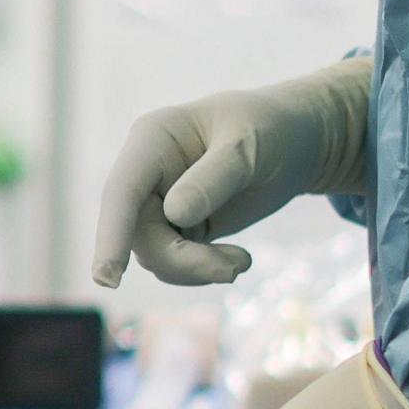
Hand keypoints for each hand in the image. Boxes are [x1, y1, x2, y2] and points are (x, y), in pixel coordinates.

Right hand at [90, 56, 372, 286]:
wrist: (300, 142)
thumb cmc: (273, 129)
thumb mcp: (249, 147)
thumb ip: (213, 179)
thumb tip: (175, 215)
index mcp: (152, 139)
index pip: (121, 191)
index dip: (111, 234)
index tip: (108, 279)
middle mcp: (147, 172)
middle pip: (138, 233)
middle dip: (180, 260)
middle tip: (234, 269)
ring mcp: (161, 201)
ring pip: (154, 254)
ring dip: (196, 268)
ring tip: (242, 262)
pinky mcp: (179, 226)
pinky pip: (175, 262)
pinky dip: (203, 269)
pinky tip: (238, 259)